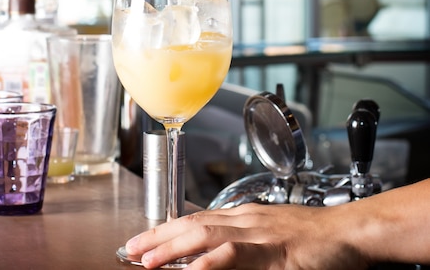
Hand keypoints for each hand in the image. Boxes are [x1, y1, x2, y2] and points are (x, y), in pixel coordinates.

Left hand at [124, 203, 366, 269]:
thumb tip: (210, 257)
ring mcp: (258, 233)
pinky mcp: (275, 250)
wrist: (349, 231)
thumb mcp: (270, 236)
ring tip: (147, 260)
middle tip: (131, 250)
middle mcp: (245, 220)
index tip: (142, 240)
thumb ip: (240, 245)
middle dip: (158, 237)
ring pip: (206, 235)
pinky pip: (237, 255)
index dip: (166, 229)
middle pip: (192, 224)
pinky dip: (212, 261)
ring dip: (173, 247)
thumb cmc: (314, 237)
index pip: (195, 219)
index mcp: (243, 217)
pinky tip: (193, 269)